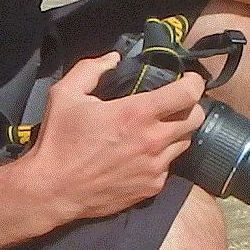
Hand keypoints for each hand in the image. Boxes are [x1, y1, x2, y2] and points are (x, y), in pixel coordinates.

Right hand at [21, 52, 202, 220]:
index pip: (188, 93)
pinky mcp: (152, 187)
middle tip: (174, 103)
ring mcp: (155, 167)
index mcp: (136, 114)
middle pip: (197, 118)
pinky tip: (141, 153)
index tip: (189, 79)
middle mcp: (153, 141)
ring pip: (185, 142)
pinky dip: (161, 157)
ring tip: (156, 128)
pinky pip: (168, 166)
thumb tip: (114, 58)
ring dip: (177, 132)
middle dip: (190, 106)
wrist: (53, 190)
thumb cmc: (59, 141)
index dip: (194, 82)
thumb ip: (91, 69)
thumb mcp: (65, 94)